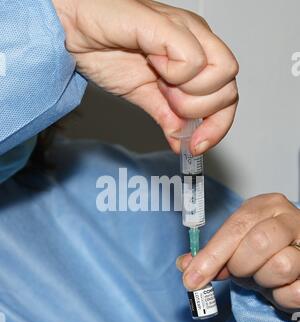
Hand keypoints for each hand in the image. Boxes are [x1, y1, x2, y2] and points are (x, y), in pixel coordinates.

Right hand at [52, 0, 238, 153]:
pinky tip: (152, 63)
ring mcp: (186, 30)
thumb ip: (167, 117)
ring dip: (189, 93)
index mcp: (196, 56)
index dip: (217, 126)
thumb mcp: (144, 95)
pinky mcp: (167, 25)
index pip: (228, 97)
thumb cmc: (104, 50)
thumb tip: (184, 143)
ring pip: (223, 74)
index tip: (196, 145)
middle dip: (199, 111)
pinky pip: (192, 60)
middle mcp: (198, 40)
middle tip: (168, 101)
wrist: (73, 29)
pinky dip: (174, 73)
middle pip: (230, 90)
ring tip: (160, 81)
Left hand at [177, 194, 299, 311]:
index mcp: (267, 206)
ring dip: (263, 281)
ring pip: (280, 266)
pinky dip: (281, 297)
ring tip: (263, 276)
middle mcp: (291, 219)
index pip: (236, 226)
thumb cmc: (264, 251)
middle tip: (239, 271)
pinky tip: (279, 288)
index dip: (212, 255)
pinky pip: (295, 292)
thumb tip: (185, 266)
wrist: (297, 258)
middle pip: (259, 243)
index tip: (192, 279)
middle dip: (240, 265)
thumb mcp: (236, 247)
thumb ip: (212, 255)